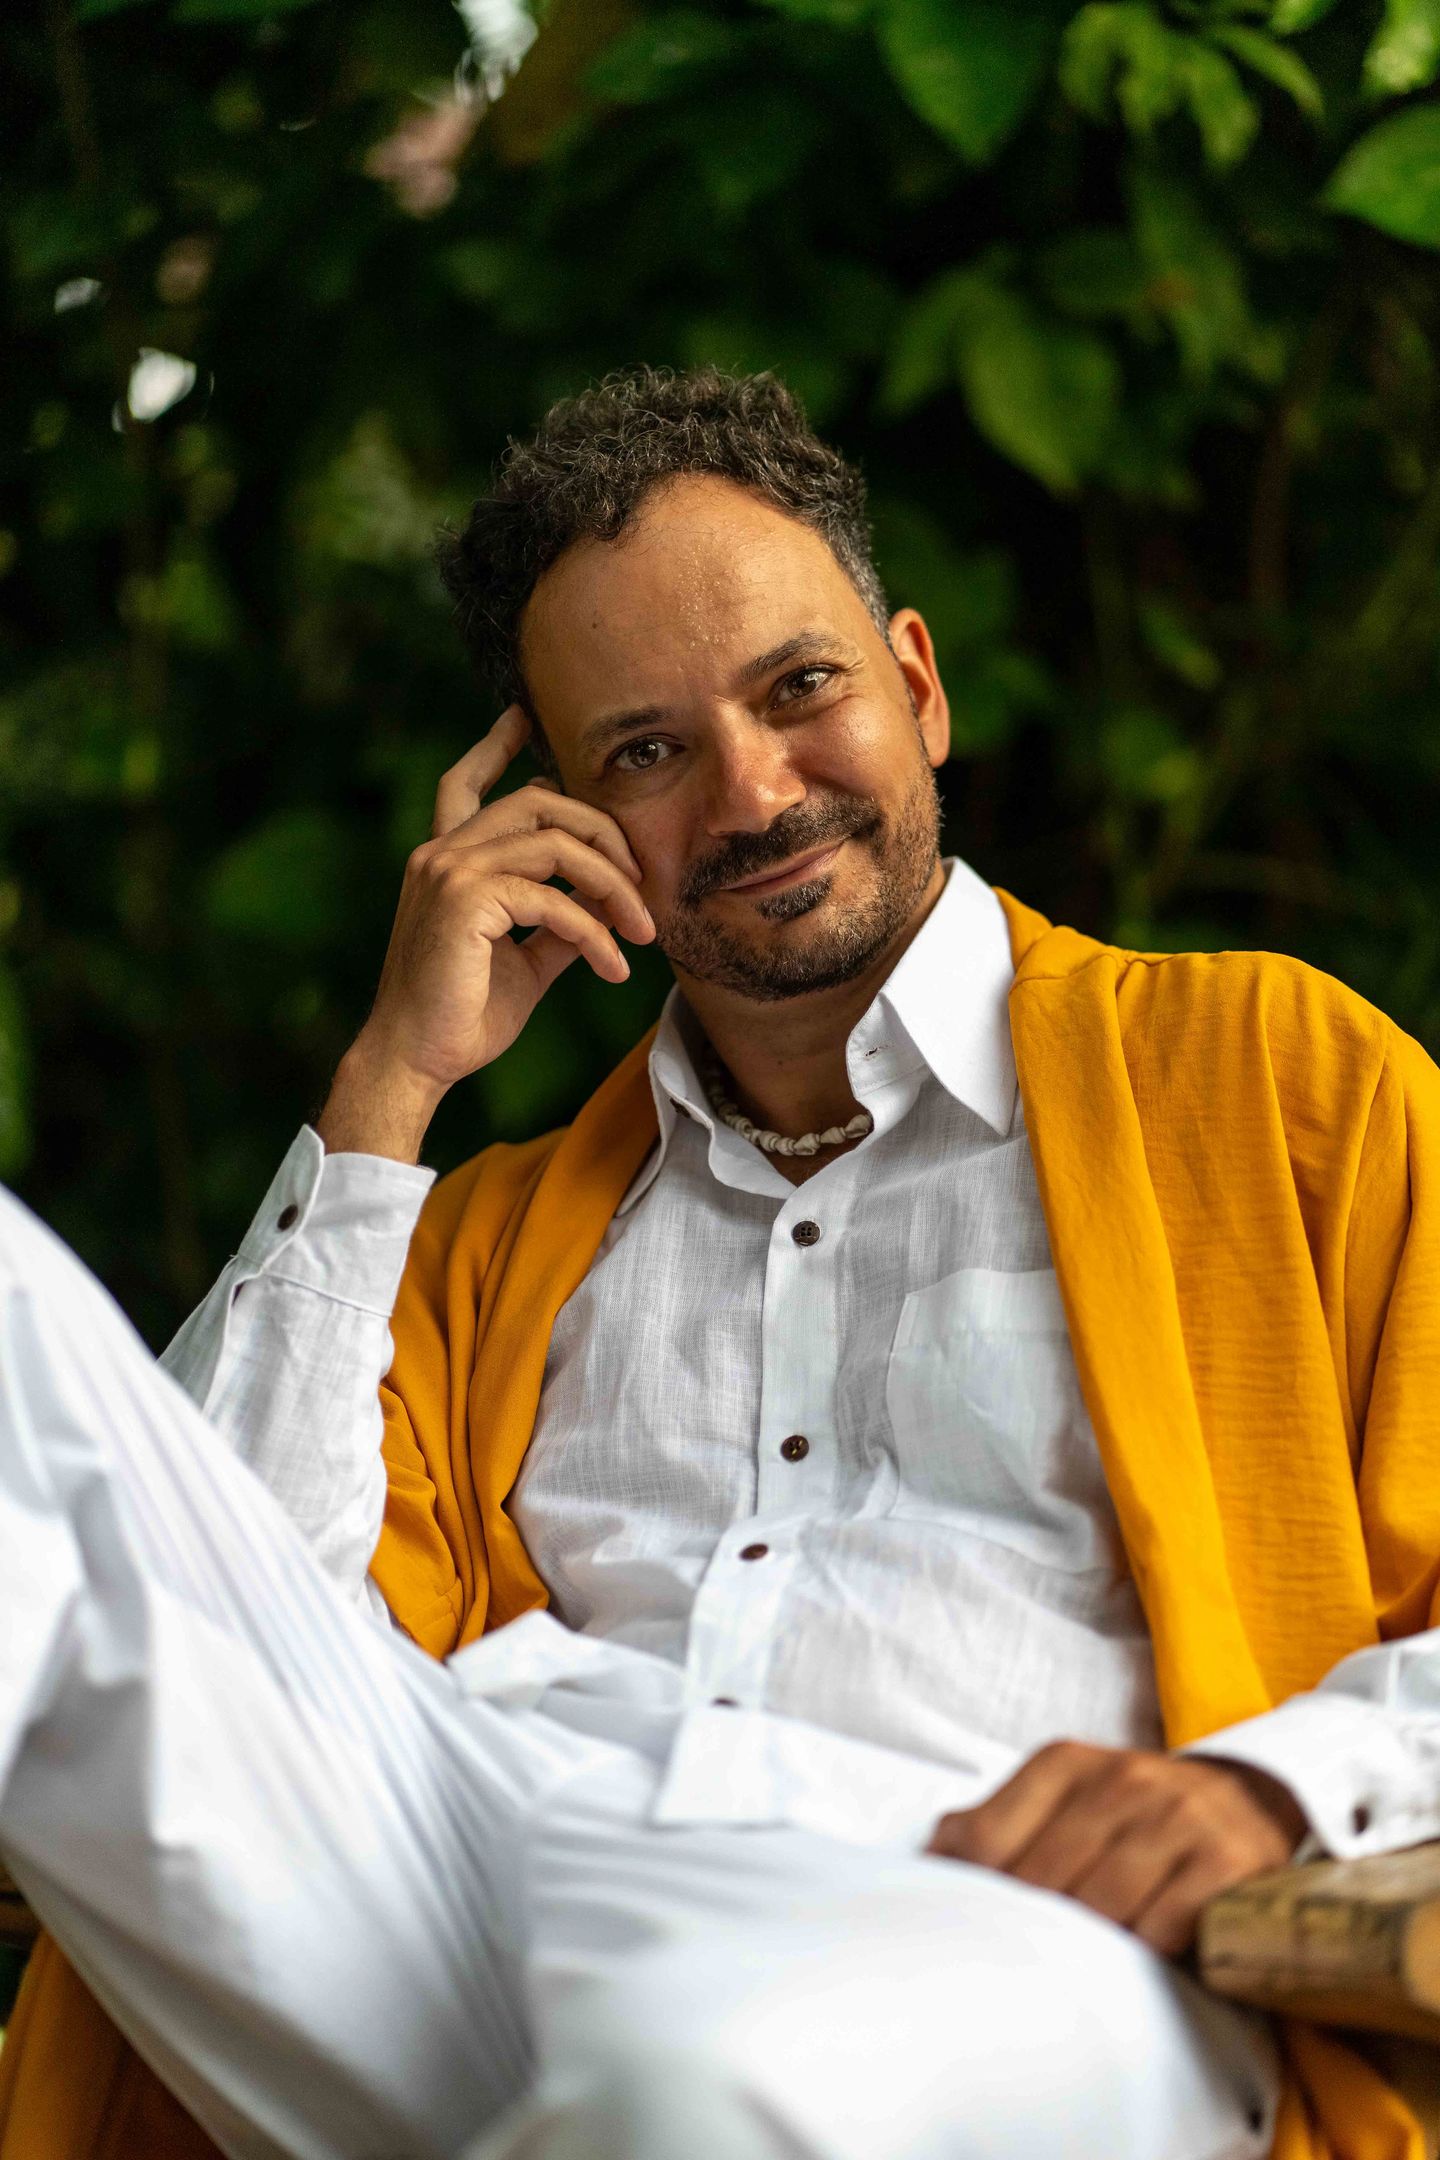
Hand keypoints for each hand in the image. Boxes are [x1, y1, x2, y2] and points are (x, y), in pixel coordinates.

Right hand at [317, 707, 653, 1157]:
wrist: (416, 1061)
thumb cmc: (463, 1014)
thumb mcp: (523, 958)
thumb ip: (557, 922)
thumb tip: (602, 904)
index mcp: (445, 860)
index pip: (465, 783)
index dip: (494, 746)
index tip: (524, 718)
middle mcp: (441, 854)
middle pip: (538, 801)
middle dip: (602, 831)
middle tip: (642, 879)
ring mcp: (449, 872)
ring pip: (555, 843)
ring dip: (613, 885)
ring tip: (643, 929)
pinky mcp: (465, 902)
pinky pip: (554, 900)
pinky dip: (595, 934)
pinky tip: (615, 968)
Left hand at [926, 1741, 1306, 1958]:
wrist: (1247, 1799)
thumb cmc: (1132, 1816)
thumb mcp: (1061, 1799)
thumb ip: (994, 1824)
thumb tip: (926, 1862)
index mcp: (1063, 1764)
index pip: (986, 1842)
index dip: (975, 1898)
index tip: (974, 1934)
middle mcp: (1119, 1779)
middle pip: (1041, 1881)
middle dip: (1031, 1932)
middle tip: (1026, 1969)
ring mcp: (1176, 1815)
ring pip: (1102, 1906)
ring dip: (1090, 1949)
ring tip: (1081, 1973)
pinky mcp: (1226, 1859)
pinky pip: (1165, 1925)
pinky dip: (1147, 1951)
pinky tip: (1143, 1957)